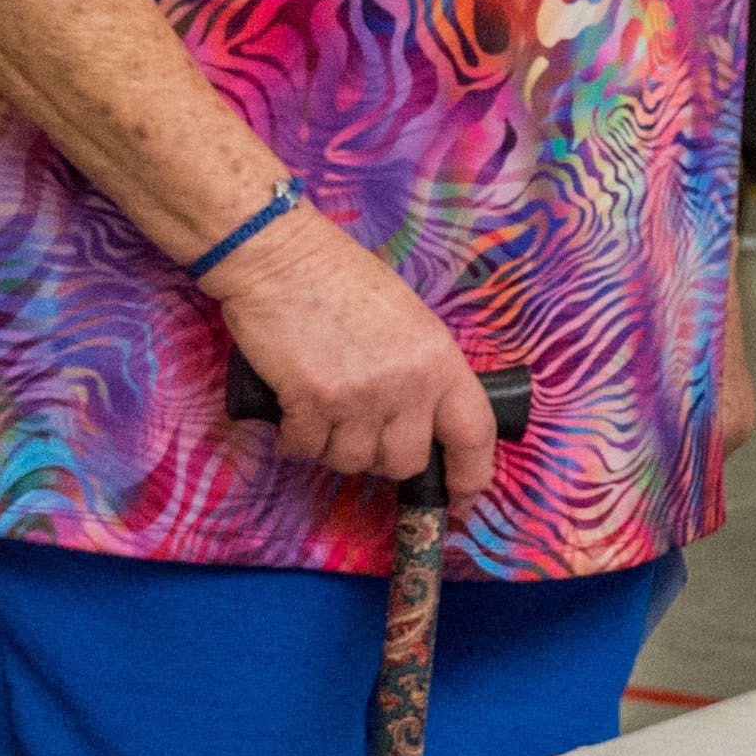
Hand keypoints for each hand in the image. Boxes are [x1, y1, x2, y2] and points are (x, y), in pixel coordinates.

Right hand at [210, 205, 495, 506]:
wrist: (281, 257)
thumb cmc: (342, 280)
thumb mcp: (409, 320)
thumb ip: (423, 373)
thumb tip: (423, 425)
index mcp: (440, 360)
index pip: (474, 434)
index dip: (470, 476)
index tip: (460, 498)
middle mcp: (407, 385)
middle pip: (405, 462)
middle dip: (382, 456)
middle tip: (359, 426)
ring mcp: (359, 397)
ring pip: (352, 462)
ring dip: (333, 446)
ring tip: (322, 406)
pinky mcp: (311, 403)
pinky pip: (307, 450)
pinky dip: (295, 438)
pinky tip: (292, 407)